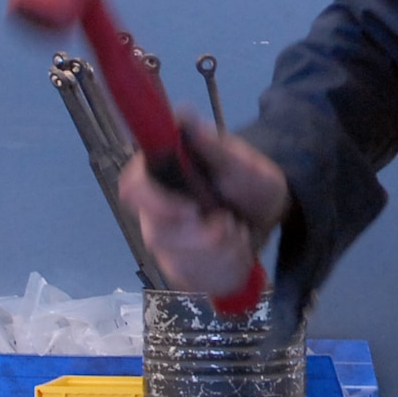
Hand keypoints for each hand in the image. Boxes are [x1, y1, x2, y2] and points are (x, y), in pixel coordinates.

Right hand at [118, 120, 289, 297]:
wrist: (265, 213)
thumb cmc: (248, 180)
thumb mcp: (241, 161)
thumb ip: (211, 145)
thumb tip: (183, 115)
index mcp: (159, 174)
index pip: (132, 188)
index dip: (156, 204)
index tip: (192, 210)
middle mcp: (152, 211)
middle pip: (157, 234)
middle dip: (203, 237)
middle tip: (230, 221)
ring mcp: (165, 244)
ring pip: (181, 263)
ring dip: (222, 253)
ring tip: (236, 232)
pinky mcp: (180, 269)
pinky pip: (196, 281)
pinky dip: (226, 270)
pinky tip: (235, 251)